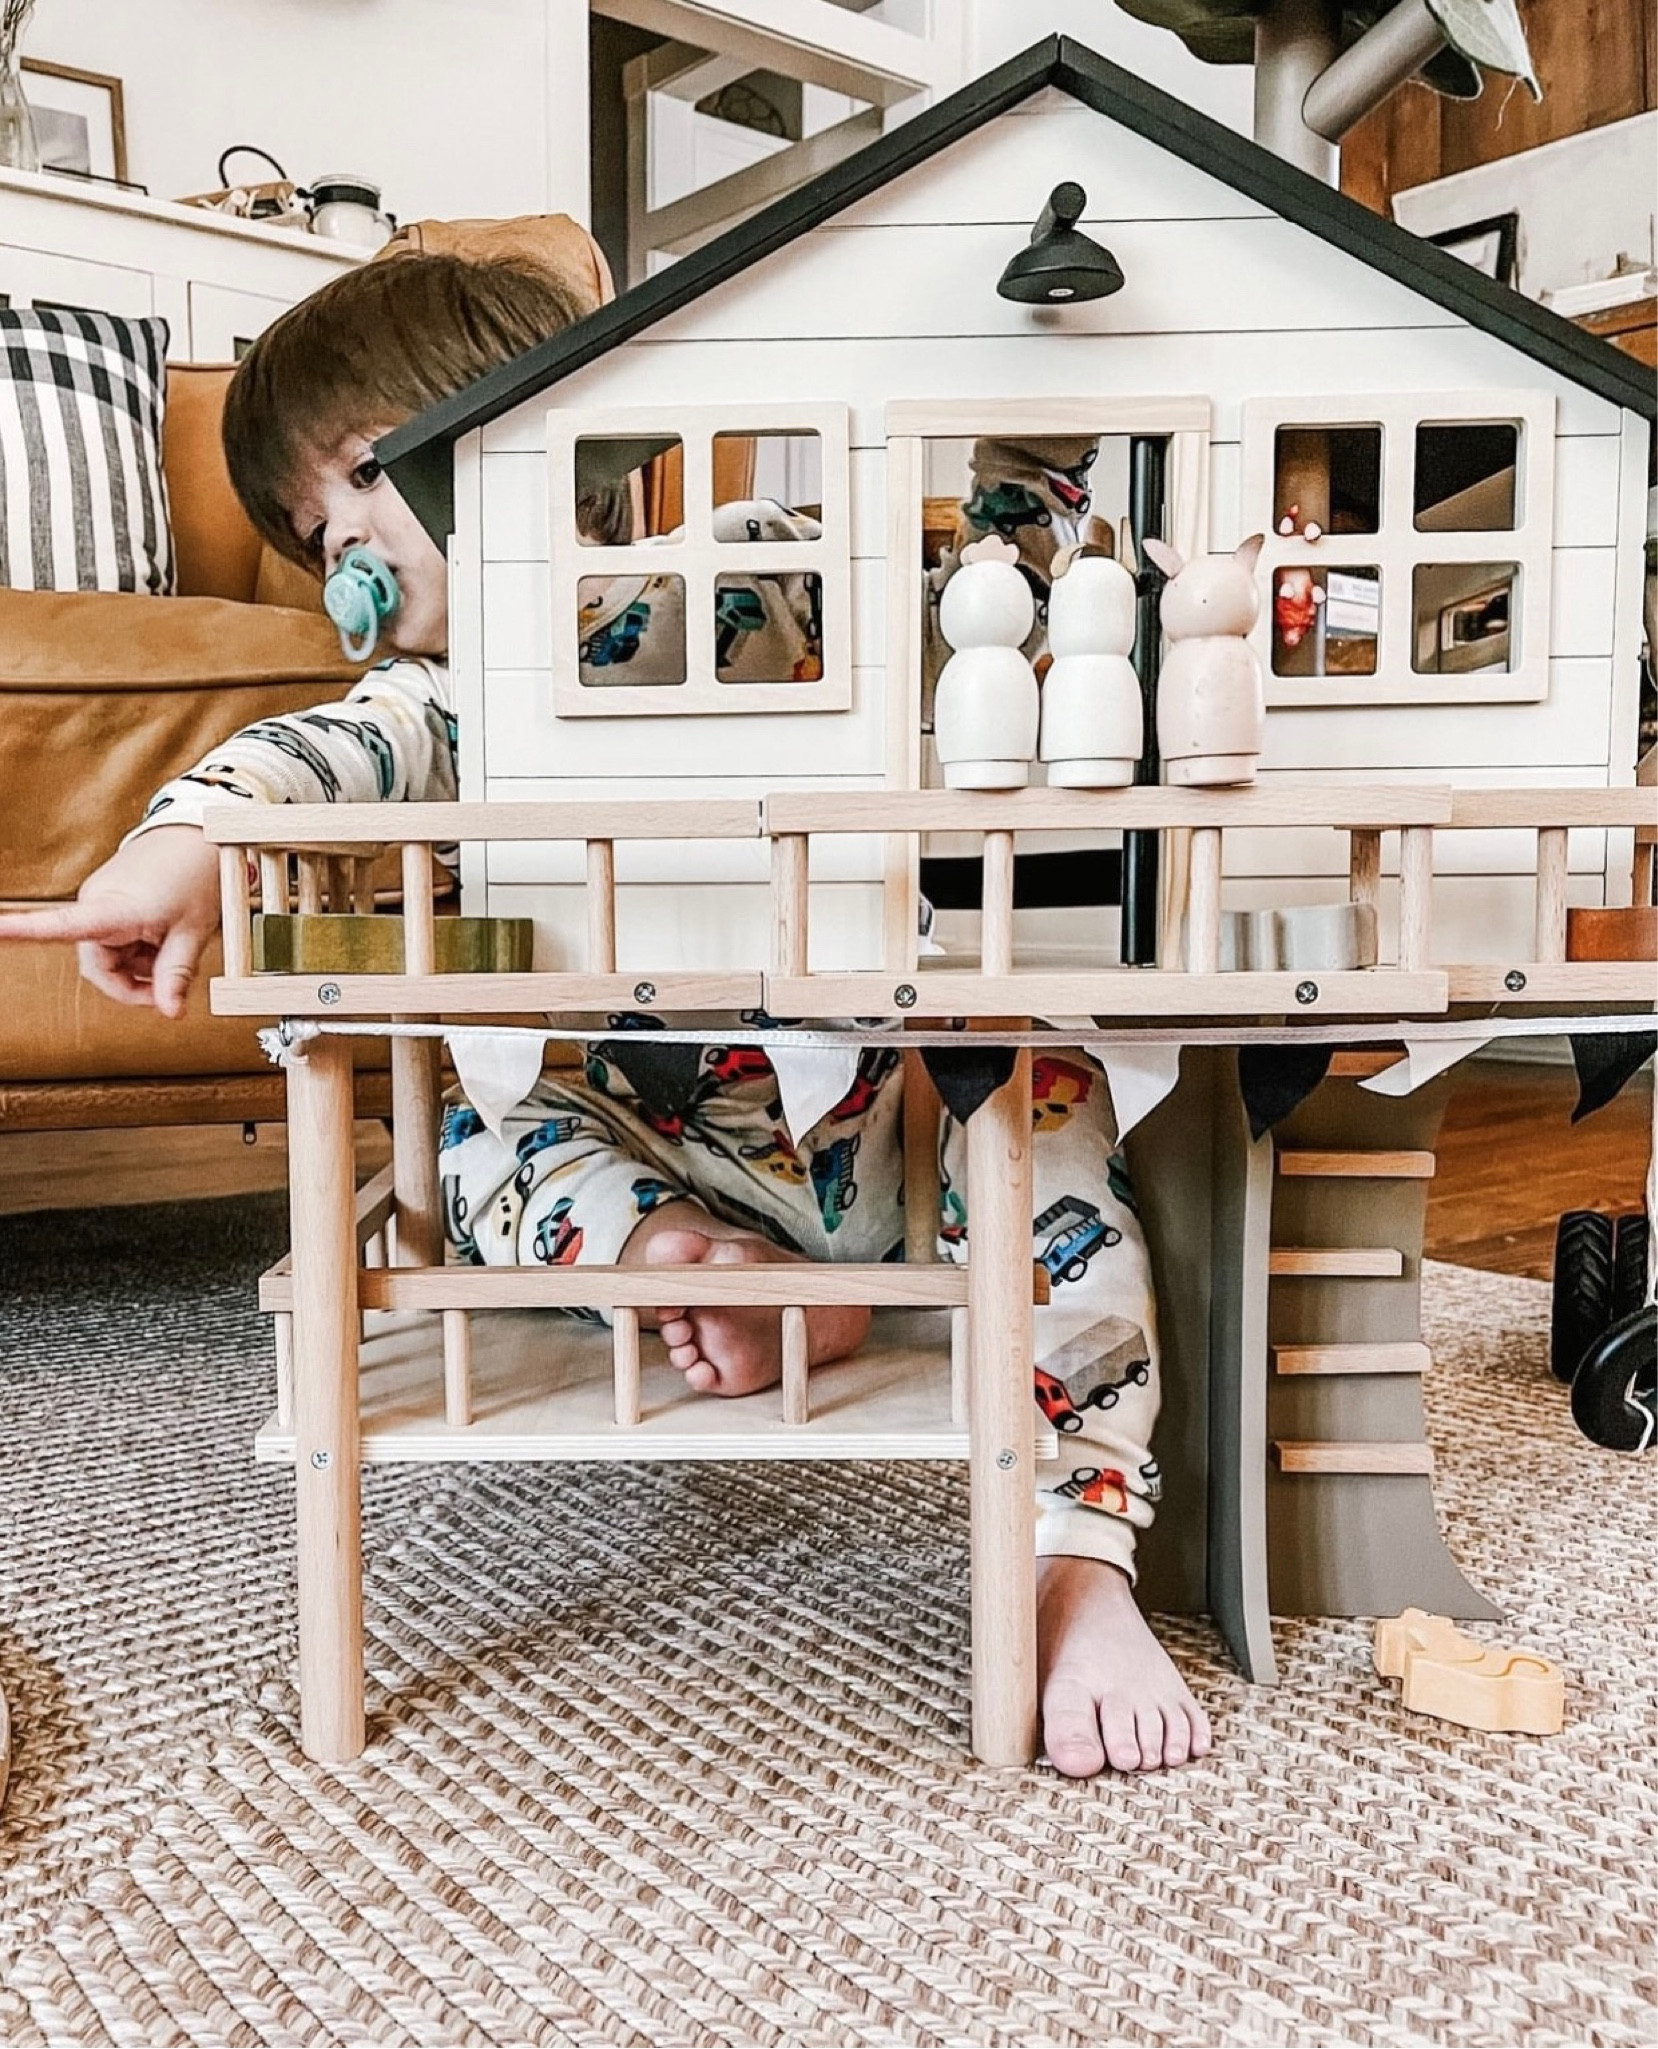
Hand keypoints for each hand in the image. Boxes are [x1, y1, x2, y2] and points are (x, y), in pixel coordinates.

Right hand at [0, 825, 222, 1018]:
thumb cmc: (196, 875)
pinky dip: (137, 949)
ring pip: (108, 957)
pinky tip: (161, 936)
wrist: (199, 834)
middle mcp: (95, 902)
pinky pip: (113, 939)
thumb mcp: (193, 932)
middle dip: (133, 983)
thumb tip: (170, 1013)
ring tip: (171, 946)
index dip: (20, 932)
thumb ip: (176, 974)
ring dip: (138, 966)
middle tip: (170, 987)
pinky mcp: (106, 899)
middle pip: (100, 967)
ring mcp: (98, 900)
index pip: (60, 926)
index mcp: (113, 908)